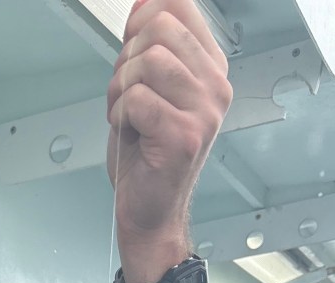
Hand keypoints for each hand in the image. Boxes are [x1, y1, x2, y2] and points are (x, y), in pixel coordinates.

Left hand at [107, 0, 231, 280]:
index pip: (179, 4)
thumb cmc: (146, 155)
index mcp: (209, 67)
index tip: (131, 48)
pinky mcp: (184, 135)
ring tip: (129, 117)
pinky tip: (131, 133)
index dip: (142, 19)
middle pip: (158, 29)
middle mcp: (214, 85)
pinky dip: (119, 116)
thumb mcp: (147, 87)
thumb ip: (148, 44)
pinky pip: (136, 99)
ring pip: (146, 63)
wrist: (148, 210)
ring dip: (120, 90)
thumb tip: (144, 0)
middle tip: (128, 95)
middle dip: (126, 60)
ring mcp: (204, 110)